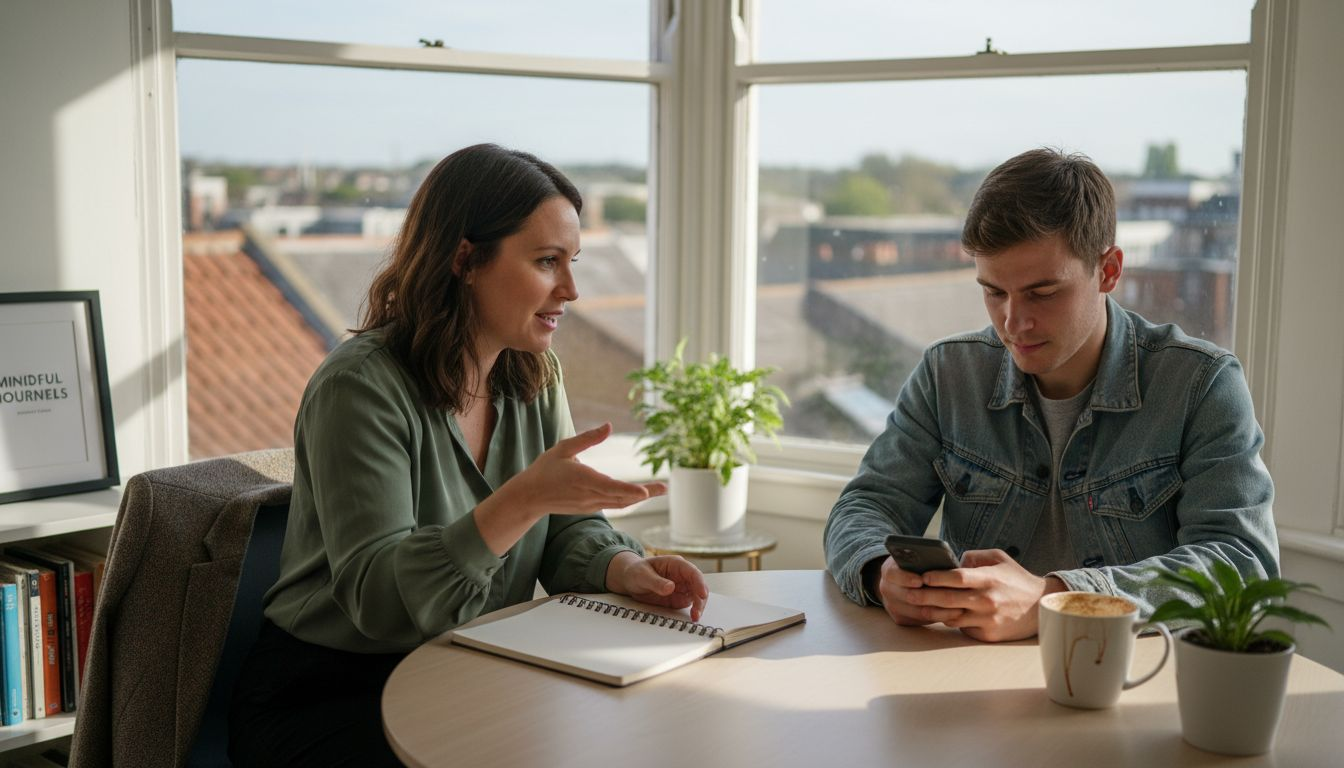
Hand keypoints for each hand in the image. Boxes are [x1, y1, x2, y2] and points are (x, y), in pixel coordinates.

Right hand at [504, 423, 666, 515]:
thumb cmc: (545, 469)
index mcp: (583, 479)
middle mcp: (589, 495)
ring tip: (657, 490)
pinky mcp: (588, 508)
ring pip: (619, 503)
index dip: (628, 490)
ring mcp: (589, 504)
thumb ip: (588, 438)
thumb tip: (609, 426)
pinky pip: (612, 504)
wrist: (530, 496)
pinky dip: (626, 499)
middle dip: (644, 493)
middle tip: (664, 488)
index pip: (610, 487)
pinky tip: (637, 495)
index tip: (644, 492)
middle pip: (621, 497)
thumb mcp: (564, 448)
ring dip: (638, 497)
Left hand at [606, 551, 708, 621]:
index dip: (699, 583)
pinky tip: (692, 617)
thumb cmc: (636, 572)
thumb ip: (656, 582)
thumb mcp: (642, 575)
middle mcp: (682, 575)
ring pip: (696, 596)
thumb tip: (671, 587)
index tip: (702, 594)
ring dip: (698, 607)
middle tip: (697, 613)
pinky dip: (692, 611)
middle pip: (698, 586)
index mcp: (675, 564)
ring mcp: (681, 587)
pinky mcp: (678, 598)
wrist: (629, 580)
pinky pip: (689, 604)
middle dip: (700, 599)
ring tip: (695, 617)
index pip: (692, 572)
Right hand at [876, 556, 966, 627]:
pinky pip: (921, 621)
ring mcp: (892, 605)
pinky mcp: (900, 619)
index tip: (921, 580)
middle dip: (931, 597)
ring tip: (959, 607)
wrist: (899, 582)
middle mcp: (886, 589)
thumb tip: (939, 546)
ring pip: (917, 612)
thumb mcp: (914, 556)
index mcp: (889, 570)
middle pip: (907, 596)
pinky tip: (954, 614)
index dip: (906, 578)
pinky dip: (938, 618)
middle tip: (951, 596)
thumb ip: (922, 553)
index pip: (892, 574)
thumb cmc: (916, 566)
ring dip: (940, 610)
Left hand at [917, 549, 1066, 641]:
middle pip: (947, 599)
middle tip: (909, 593)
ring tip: (920, 606)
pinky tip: (944, 615)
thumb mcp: (999, 558)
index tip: (922, 576)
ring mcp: (987, 619)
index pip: (956, 578)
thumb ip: (974, 557)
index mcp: (988, 579)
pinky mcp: (988, 635)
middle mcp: (987, 600)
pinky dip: (953, 622)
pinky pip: (963, 628)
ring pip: (951, 617)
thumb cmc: (1016, 579)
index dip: (936, 577)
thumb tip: (952, 562)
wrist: (1040, 606)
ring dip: (934, 612)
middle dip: (924, 596)